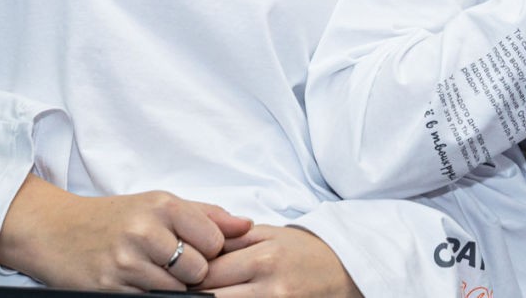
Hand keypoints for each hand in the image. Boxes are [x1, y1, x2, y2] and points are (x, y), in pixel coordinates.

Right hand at [0, 174, 249, 290]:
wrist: (54, 229)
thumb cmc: (113, 216)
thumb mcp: (158, 204)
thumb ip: (206, 215)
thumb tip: (246, 225)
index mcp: (163, 205)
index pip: (215, 240)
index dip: (210, 250)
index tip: (196, 248)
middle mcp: (145, 231)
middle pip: (199, 269)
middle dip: (193, 273)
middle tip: (174, 265)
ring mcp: (126, 261)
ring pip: (177, 290)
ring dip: (172, 287)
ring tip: (154, 272)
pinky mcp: (110, 287)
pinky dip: (150, 295)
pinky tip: (139, 282)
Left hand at [197, 224, 363, 297]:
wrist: (342, 273)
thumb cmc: (302, 252)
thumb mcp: (269, 234)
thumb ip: (232, 238)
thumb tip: (194, 247)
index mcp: (265, 259)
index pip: (210, 272)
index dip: (191, 273)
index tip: (183, 270)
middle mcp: (271, 289)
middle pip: (212, 297)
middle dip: (195, 291)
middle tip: (188, 284)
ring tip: (208, 292)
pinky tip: (230, 296)